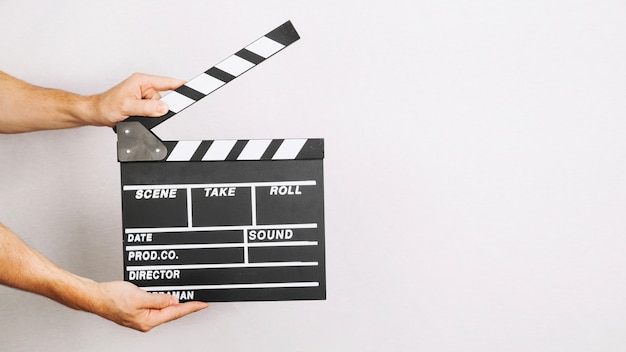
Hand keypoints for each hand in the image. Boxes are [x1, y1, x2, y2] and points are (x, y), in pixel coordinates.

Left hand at [91, 73, 184, 126]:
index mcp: (141, 81)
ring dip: (149, 114)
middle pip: (163, 98)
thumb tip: (164, 108)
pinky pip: (152, 111)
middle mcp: (143, 86)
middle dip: (157, 108)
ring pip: (158, 107)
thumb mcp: (127, 107)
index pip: (167, 82)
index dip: (181, 84)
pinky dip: (146, 116)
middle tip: (142, 112)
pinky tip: (135, 116)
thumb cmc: (106, 106)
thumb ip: (147, 108)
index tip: (193, 86)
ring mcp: (143, 95)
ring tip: (134, 114)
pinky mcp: (142, 103)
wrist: (96, 113)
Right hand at [93, 281, 208, 331]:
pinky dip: (164, 303)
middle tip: (199, 301)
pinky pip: (155, 308)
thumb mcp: (140, 296)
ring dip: (175, 305)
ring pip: (163, 311)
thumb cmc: (112, 297)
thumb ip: (159, 299)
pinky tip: (167, 299)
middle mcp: (145, 322)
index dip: (191, 307)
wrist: (95, 296)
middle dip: (186, 307)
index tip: (202, 304)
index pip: (176, 313)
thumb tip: (174, 301)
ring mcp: (140, 318)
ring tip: (187, 300)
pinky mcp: (136, 313)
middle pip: (171, 314)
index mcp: (148, 321)